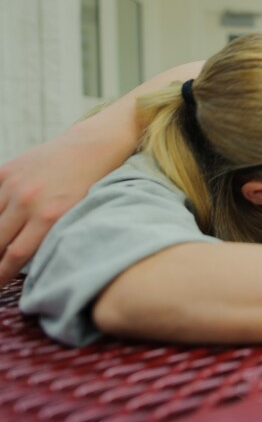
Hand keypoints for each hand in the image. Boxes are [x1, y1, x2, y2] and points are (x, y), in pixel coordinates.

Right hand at [0, 133, 119, 285]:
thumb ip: (53, 236)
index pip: (15, 255)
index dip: (2, 274)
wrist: (92, 147)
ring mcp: (14, 184)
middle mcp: (28, 201)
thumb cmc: (90, 186)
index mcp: (50, 217)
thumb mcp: (77, 216)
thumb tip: (28, 259)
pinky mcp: (6, 171)